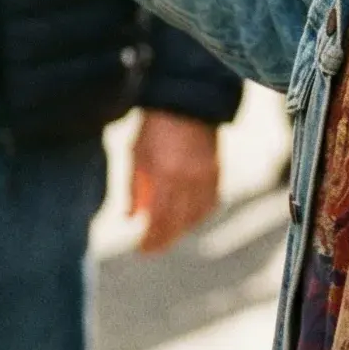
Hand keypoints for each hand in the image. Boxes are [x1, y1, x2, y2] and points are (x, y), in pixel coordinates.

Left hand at [130, 111, 220, 254]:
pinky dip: (199, 214)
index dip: (151, 240)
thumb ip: (133, 190)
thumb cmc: (154, 127)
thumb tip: (131, 219)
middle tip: (152, 247)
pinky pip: (211, 202)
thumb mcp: (136, 156)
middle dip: (164, 239)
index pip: (160, 221)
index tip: (141, 249)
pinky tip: (187, 217)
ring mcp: (206, 176)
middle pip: (179, 223)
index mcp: (166, 176)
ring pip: (197, 216)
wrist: (185, 100)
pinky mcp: (217, 170)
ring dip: (182, 229)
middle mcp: (190, 179)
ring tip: (167, 233)